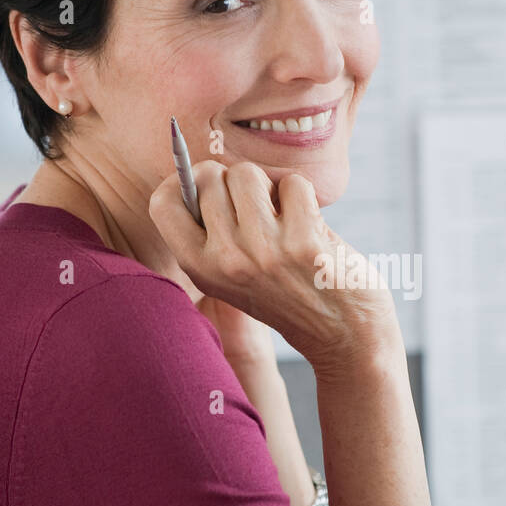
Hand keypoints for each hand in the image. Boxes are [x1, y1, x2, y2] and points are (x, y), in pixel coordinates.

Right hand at [149, 159, 398, 375]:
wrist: (344, 335)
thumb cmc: (289, 294)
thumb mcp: (233, 277)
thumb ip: (212, 232)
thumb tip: (200, 170)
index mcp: (199, 268)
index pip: (162, 204)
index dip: (183, 179)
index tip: (206, 181)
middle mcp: (225, 261)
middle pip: (210, 177)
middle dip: (236, 180)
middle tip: (259, 205)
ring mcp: (263, 252)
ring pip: (247, 174)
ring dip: (269, 184)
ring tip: (283, 215)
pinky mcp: (303, 243)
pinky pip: (293, 183)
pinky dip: (304, 195)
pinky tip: (310, 224)